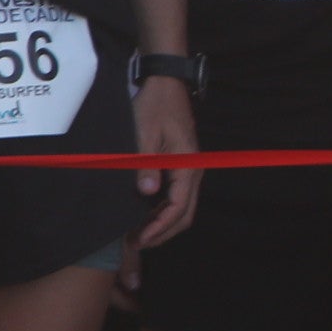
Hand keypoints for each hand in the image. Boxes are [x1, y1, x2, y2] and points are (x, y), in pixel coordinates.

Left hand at [127, 74, 199, 250]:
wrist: (166, 86)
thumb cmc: (155, 107)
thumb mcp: (144, 133)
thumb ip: (146, 165)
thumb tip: (147, 193)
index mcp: (188, 166)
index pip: (178, 207)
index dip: (159, 227)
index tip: (140, 240)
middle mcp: (194, 172)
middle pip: (185, 214)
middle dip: (163, 233)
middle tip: (137, 244)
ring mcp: (190, 170)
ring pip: (183, 208)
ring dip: (164, 224)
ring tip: (139, 234)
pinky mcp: (183, 167)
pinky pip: (178, 198)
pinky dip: (163, 212)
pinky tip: (145, 215)